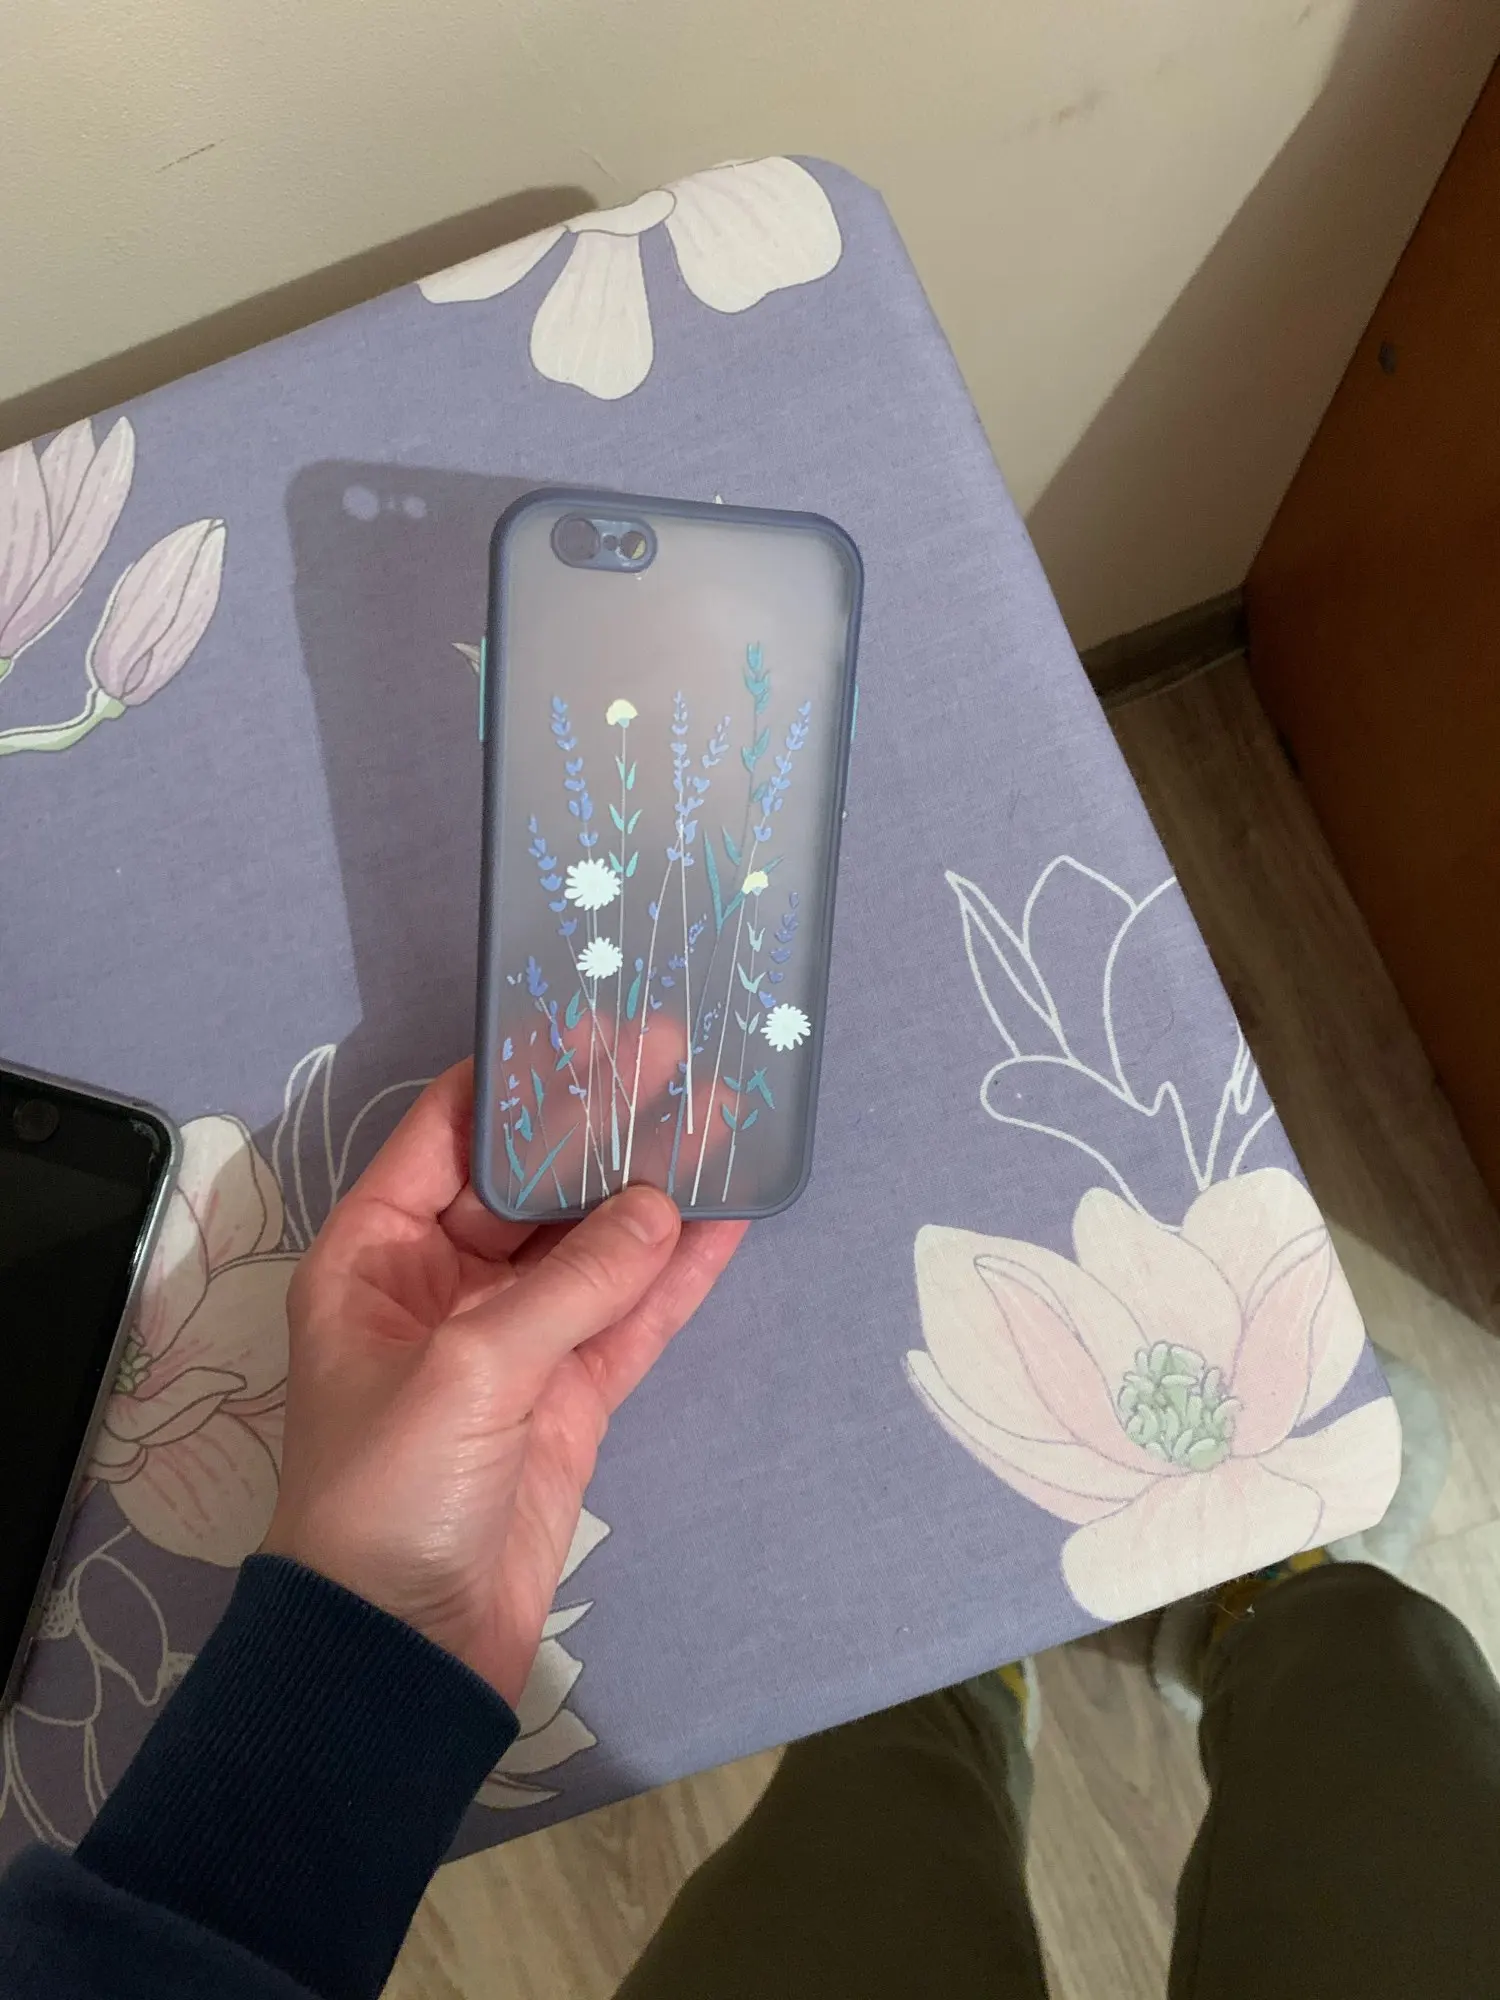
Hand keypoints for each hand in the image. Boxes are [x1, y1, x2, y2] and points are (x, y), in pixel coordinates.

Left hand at [262, 1060, 746, 1706]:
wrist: (402, 1652)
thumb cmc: (392, 1490)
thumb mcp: (469, 1370)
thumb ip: (572, 1282)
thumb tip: (664, 1203)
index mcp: (375, 1253)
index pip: (449, 1132)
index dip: (517, 1074)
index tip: (591, 1018)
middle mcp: (441, 1279)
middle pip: (532, 1176)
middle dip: (602, 1117)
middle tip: (680, 1048)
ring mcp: (512, 1336)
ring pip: (592, 1239)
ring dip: (654, 1184)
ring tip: (725, 1112)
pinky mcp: (568, 1392)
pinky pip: (628, 1312)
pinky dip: (678, 1271)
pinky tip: (730, 1214)